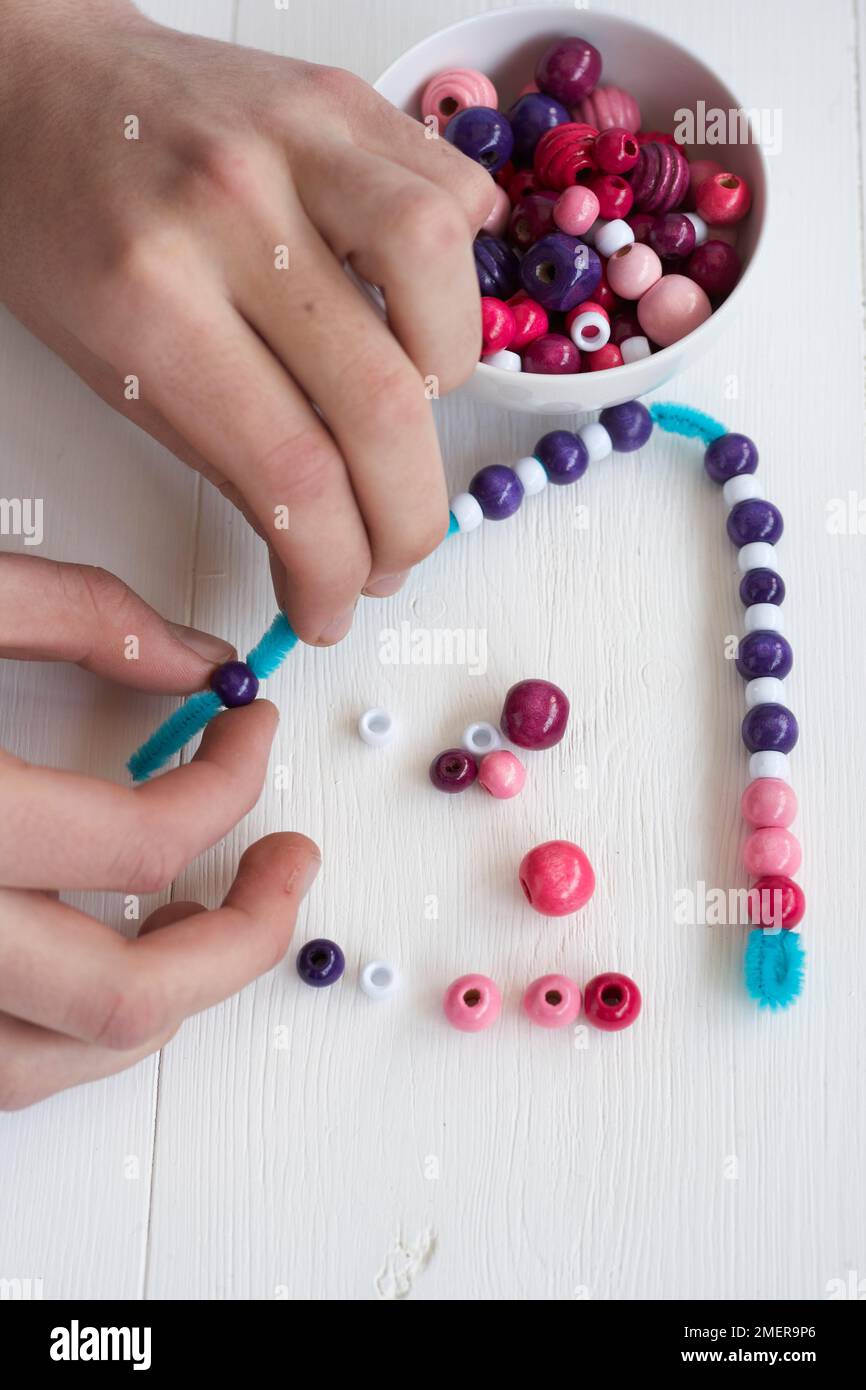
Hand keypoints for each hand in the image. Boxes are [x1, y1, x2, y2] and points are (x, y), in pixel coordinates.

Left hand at [0, 0, 492, 643]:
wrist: (35, 85)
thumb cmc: (57, 224)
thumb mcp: (112, 368)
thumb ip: (228, 459)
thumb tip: (320, 549)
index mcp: (150, 296)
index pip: (291, 473)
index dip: (332, 568)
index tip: (332, 604)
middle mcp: (233, 209)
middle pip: (380, 402)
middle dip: (406, 518)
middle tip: (391, 552)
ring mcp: (299, 139)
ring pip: (440, 276)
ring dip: (443, 380)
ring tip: (404, 411)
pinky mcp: (347, 99)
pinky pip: (453, 197)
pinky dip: (453, 275)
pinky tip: (414, 310)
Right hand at [0, 555, 319, 1108]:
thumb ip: (72, 616)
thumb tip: (199, 661)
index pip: (148, 838)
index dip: (233, 779)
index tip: (254, 734)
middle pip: (128, 995)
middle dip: (241, 936)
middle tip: (287, 870)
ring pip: (62, 1059)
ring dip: (162, 1000)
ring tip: (200, 923)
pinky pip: (8, 1063)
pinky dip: (77, 1025)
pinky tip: (99, 954)